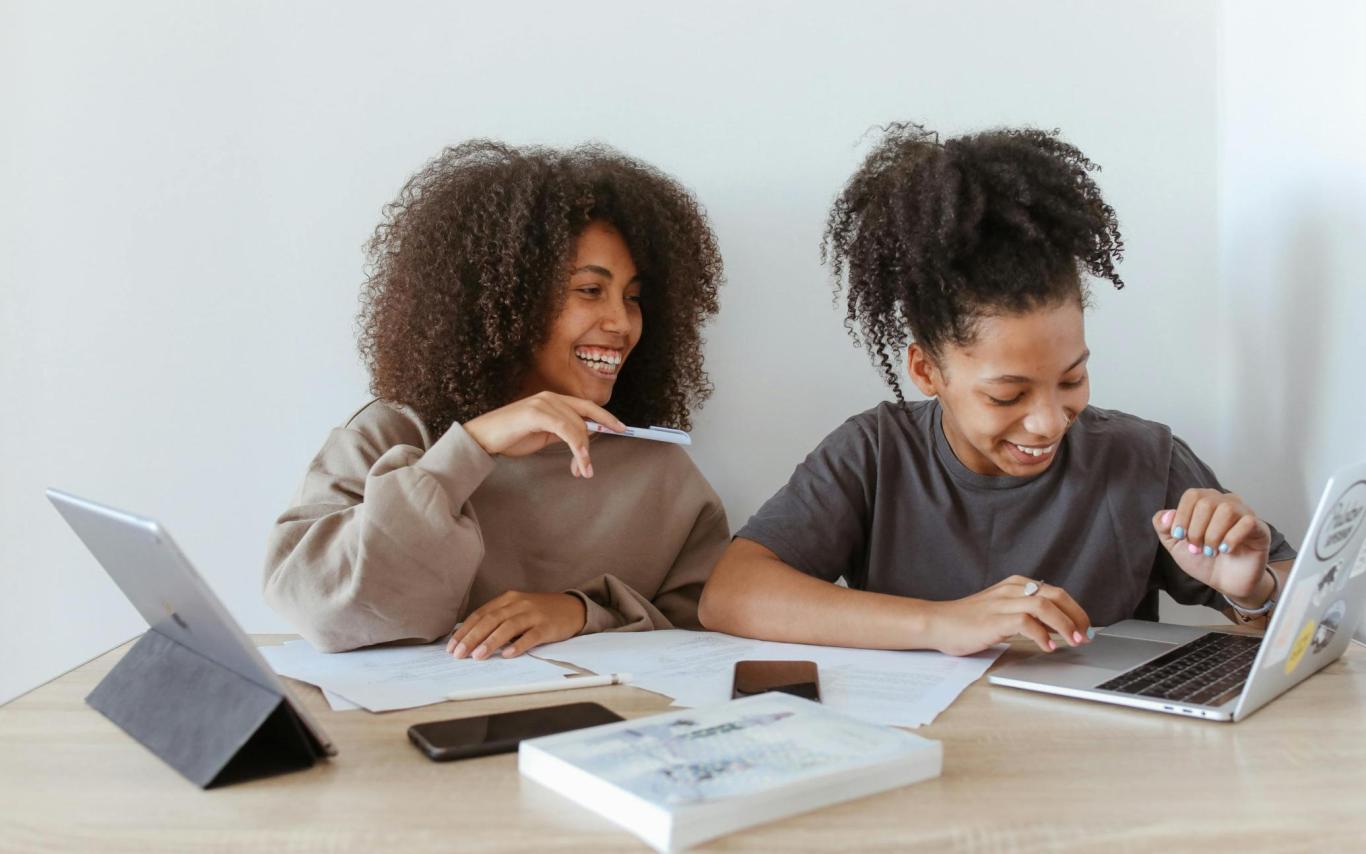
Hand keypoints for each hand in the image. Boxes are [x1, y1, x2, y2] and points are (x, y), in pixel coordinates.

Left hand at [446, 591, 587, 659]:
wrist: (573, 608)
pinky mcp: (548, 626)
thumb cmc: (540, 612)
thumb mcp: (517, 610)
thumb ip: (498, 619)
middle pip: (491, 619)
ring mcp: (534, 614)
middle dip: (472, 637)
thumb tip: (471, 638)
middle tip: (459, 653)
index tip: (452, 645)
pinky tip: (507, 655)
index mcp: (508, 599)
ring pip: (508, 627)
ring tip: (477, 656)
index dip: (465, 629)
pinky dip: (518, 645)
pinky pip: (531, 636)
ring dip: (491, 642)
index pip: (481, 614)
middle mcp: (519, 604)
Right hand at [463, 391, 625, 477]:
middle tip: (588, 467)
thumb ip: (561, 432)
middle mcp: (550, 397)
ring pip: (577, 426)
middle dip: (592, 442)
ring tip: (583, 471)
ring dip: (583, 451)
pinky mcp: (536, 412)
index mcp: (553, 400)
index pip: (586, 406)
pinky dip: (576, 446)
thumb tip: (581, 439)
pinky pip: (566, 429)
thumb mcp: (542, 435)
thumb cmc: (510, 437)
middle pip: (585, 417)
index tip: (622, 428)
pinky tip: (579, 460)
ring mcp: (543, 402)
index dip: (606, 416)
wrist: (483, 438)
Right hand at [923, 575, 1093, 654]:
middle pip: (1055, 594)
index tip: (1085, 626)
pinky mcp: (993, 620)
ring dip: (1065, 624)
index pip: (1055, 592)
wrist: (937, 623)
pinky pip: (1025, 622)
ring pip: (1044, 605)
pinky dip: (1041, 635)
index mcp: (1015, 585)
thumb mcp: (1002, 613)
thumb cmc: (968, 621)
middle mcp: (1011, 590)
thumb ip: (1027, 616)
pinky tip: (1048, 647)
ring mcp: (1002, 603)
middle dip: (1076, 615)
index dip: (1075, 609)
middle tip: (1086, 634)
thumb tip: (1058, 629)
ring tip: (1074, 640)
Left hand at [1153, 489, 1272, 603]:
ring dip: (1213, 535)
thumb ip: (1164, 527)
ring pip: (1226, 510)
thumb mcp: (1175, 544)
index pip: (1192, 495)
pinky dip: (1231, 538)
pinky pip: (1248, 522)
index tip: (1180, 537)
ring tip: (1210, 551)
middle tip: (1197, 549)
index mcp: (1206, 502)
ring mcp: (1245, 514)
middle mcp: (1227, 502)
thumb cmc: (1203, 559)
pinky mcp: (1260, 529)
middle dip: (1196, 530)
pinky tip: (1226, 550)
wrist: (1226, 582)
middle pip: (1207, 502)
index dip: (1182, 516)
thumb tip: (1166, 514)